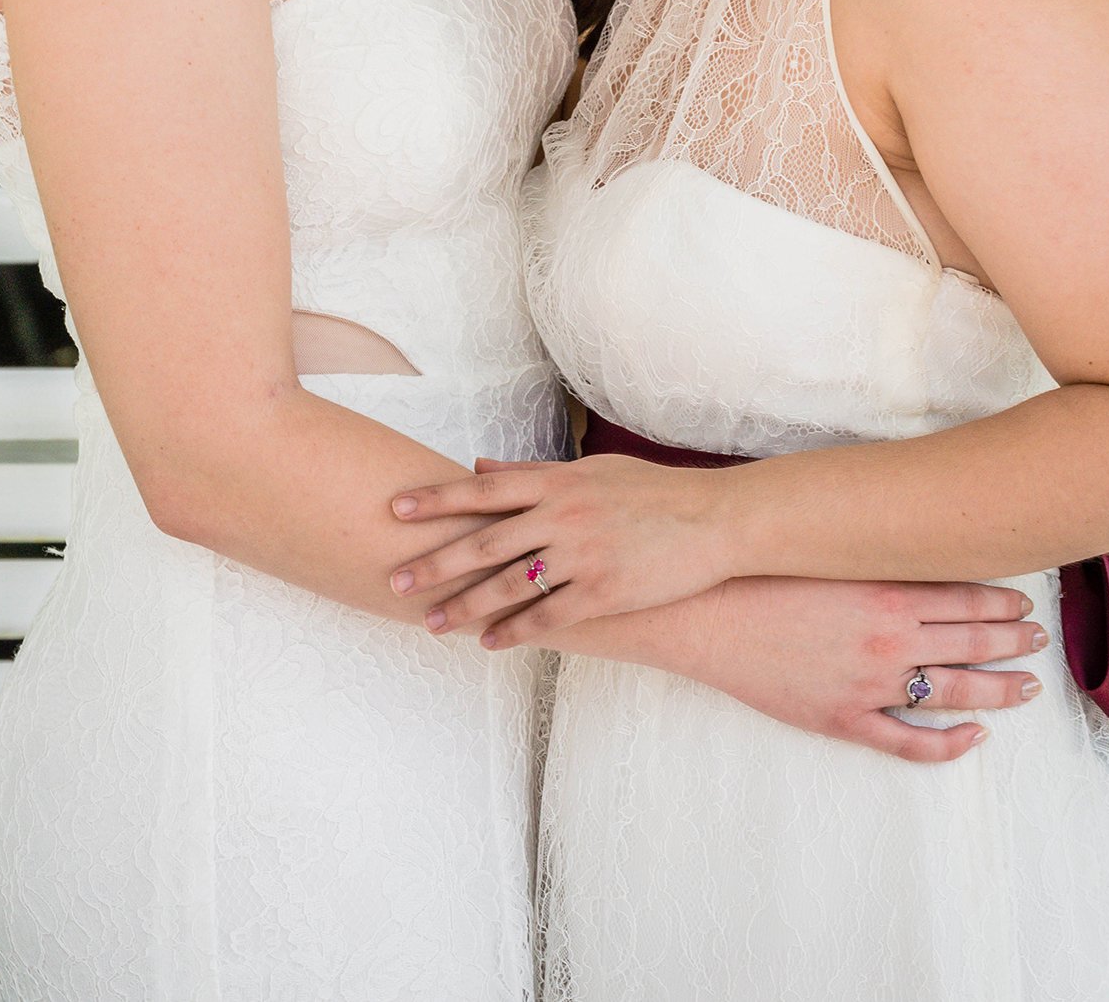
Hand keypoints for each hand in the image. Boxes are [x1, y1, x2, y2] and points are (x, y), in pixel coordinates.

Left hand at [389, 454, 727, 644]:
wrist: (713, 520)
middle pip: (483, 542)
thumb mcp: (590, 469)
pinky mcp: (604, 591)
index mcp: (557, 482)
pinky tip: (488, 642)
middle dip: (434, 563)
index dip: (436, 500)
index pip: (483, 490)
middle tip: (395, 580)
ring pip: (509, 584)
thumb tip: (479, 466)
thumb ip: (531, 471)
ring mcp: (582, 555)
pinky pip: (548, 617)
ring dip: (465, 606)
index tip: (395, 508)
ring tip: (432, 623)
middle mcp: (562, 515)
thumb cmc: (651, 490)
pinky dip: (514, 631)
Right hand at [666, 574, 1046, 760]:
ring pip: (955, 693)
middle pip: (971, 640)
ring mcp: (869, 684)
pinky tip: (974, 739)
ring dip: (998, 689)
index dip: (1000, 599)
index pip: (964, 595)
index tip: (1024, 599)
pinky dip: (949, 746)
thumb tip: (908, 536)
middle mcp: (889, 639)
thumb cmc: (757, 570)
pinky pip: (910, 743)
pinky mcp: (844, 719)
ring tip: (1026, 685)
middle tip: (1038, 636)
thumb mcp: (824, 546)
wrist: (704, 613)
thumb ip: (871, 549)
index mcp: (885, 590)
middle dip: (1012, 638)